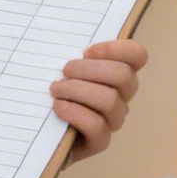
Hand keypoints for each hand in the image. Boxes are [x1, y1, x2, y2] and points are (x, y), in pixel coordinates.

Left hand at [50, 39, 147, 165]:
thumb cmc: (53, 91)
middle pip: (124, 76)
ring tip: (56, 90)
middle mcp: (122, 96)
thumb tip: (60, 35)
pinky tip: (58, 108)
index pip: (137, 55)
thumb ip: (70, 52)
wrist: (40, 131)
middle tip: (65, 71)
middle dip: (89, 69)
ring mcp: (113, 120)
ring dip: (78, 90)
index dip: (117, 49)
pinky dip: (75, 112)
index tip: (87, 51)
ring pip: (110, 100)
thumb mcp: (62, 66)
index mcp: (117, 73)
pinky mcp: (100, 141)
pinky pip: (96, 125)